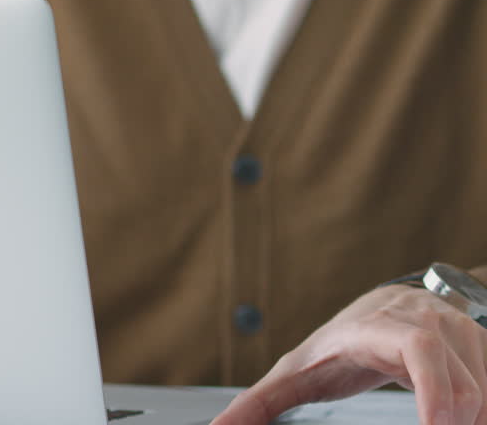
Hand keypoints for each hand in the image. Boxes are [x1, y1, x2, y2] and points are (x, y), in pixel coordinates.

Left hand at [212, 285, 486, 424]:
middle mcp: (428, 324)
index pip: (420, 351)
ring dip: (470, 423)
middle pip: (463, 383)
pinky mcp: (483, 347)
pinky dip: (480, 417)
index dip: (435, 395)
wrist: (382, 307)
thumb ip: (258, 403)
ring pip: (485, 393)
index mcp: (380, 328)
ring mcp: (461, 333)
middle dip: (454, 423)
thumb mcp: (295, 371)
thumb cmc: (338, 345)